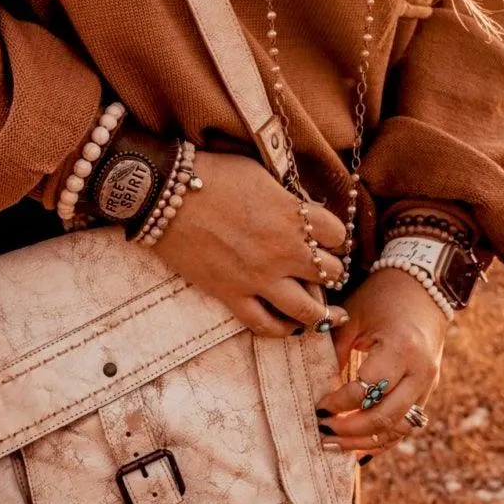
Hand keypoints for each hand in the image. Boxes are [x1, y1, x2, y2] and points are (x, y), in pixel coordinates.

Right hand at [152, 151, 348, 338]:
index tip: (328, 238)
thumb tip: (302, 210)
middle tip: (324, 269)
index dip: (336, 236)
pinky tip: (288, 325)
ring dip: (321, 310)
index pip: (338, 234)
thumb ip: (286, 198)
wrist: (165, 195)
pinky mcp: (232, 295)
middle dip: (331, 270)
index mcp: (293, 215)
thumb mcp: (261, 174)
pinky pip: (265, 325)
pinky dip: (281, 329)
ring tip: (325, 311)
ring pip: (308, 310)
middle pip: (331, 272)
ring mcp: (259, 277)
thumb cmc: (211, 175)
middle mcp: (284, 251)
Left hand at [315, 269, 447, 454]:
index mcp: (399, 348)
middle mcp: (419, 371)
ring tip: (334, 446)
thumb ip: (335, 351)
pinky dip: (384, 439)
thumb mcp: (353, 316)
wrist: (424, 287)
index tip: (317, 406)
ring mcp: (428, 383)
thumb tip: (316, 385)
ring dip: (365, 441)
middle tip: (322, 432)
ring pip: (399, 428)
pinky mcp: (428, 390)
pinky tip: (359, 447)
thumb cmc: (381, 297)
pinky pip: (408, 425)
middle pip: (385, 416)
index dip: (339, 402)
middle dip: (350, 430)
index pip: (366, 389)